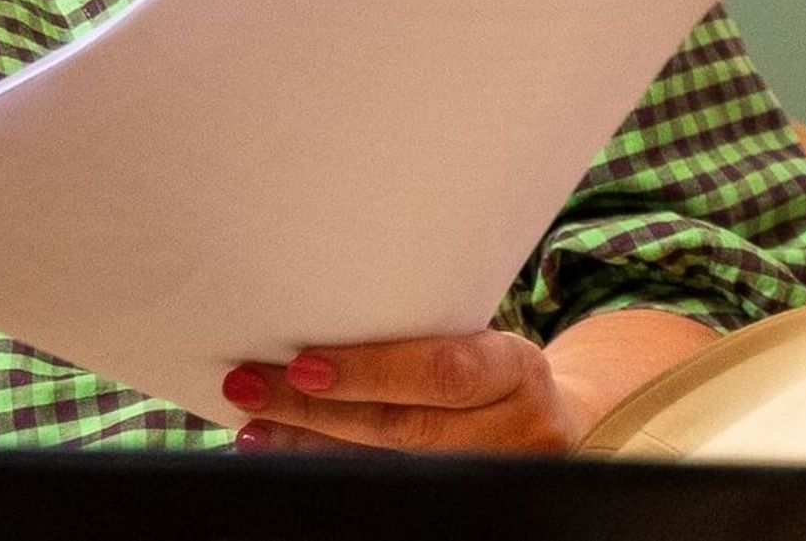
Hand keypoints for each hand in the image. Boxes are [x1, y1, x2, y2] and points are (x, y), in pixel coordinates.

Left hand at [222, 331, 586, 455]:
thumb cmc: (496, 365)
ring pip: (389, 466)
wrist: (555, 422)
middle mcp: (511, 429)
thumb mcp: (480, 334)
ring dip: (310, 445)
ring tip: (254, 425)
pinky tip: (287, 450)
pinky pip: (390, 484)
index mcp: (515, 369)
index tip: (303, 363)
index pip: (443, 372)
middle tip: (250, 385)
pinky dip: (334, 466)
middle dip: (316, 410)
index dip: (371, 372)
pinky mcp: (464, 499)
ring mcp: (489, 474)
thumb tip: (320, 307)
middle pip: (405, 428)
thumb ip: (423, 330)